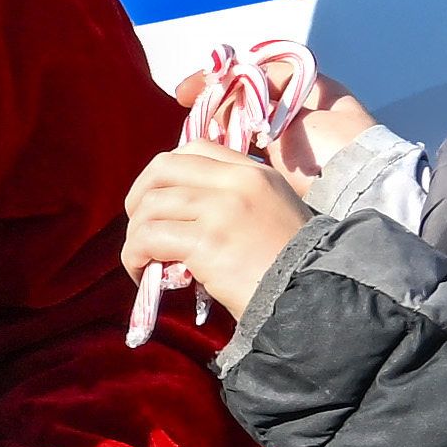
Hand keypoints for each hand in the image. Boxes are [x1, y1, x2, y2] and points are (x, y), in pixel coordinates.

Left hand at [113, 144, 308, 336]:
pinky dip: (135, 255)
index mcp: (255, 172)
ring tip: (142, 260)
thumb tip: (177, 212)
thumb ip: (233, 202)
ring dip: (136, 236)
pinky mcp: (207, 242)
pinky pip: (149, 238)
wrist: (312, 299)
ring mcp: (221, 209)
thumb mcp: (271, 215)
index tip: (158, 201)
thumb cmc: (292, 269)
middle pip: (163, 168)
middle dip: (139, 197)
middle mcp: (238, 182)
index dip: (166, 173)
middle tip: (139, 228)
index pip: (196, 148)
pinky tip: (142, 274)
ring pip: (151, 205)